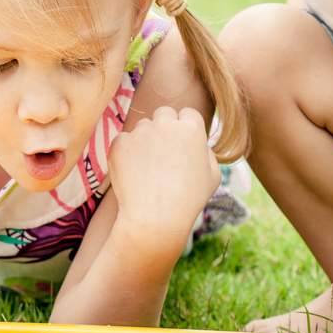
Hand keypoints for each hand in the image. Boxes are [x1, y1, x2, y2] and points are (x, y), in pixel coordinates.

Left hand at [108, 106, 220, 251]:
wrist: (155, 219)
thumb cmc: (188, 200)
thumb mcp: (213, 176)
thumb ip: (207, 151)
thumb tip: (198, 142)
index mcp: (191, 127)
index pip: (187, 114)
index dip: (185, 129)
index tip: (182, 146)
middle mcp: (165, 123)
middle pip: (164, 113)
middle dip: (164, 128)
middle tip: (164, 155)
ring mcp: (140, 131)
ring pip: (142, 127)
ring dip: (145, 140)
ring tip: (149, 171)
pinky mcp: (119, 143)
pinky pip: (123, 141)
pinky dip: (126, 154)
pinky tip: (134, 174)